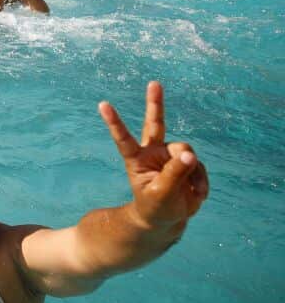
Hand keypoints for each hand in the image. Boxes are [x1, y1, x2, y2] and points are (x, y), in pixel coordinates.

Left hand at [99, 82, 207, 228]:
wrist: (168, 219)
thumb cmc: (156, 207)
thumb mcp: (162, 194)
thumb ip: (175, 173)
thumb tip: (189, 153)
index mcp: (136, 159)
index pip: (123, 138)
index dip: (114, 122)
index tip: (102, 104)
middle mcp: (153, 152)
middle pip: (155, 123)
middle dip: (155, 103)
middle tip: (154, 83)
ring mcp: (170, 155)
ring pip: (186, 151)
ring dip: (192, 172)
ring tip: (190, 192)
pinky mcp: (187, 161)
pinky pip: (199, 165)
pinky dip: (201, 181)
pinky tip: (197, 194)